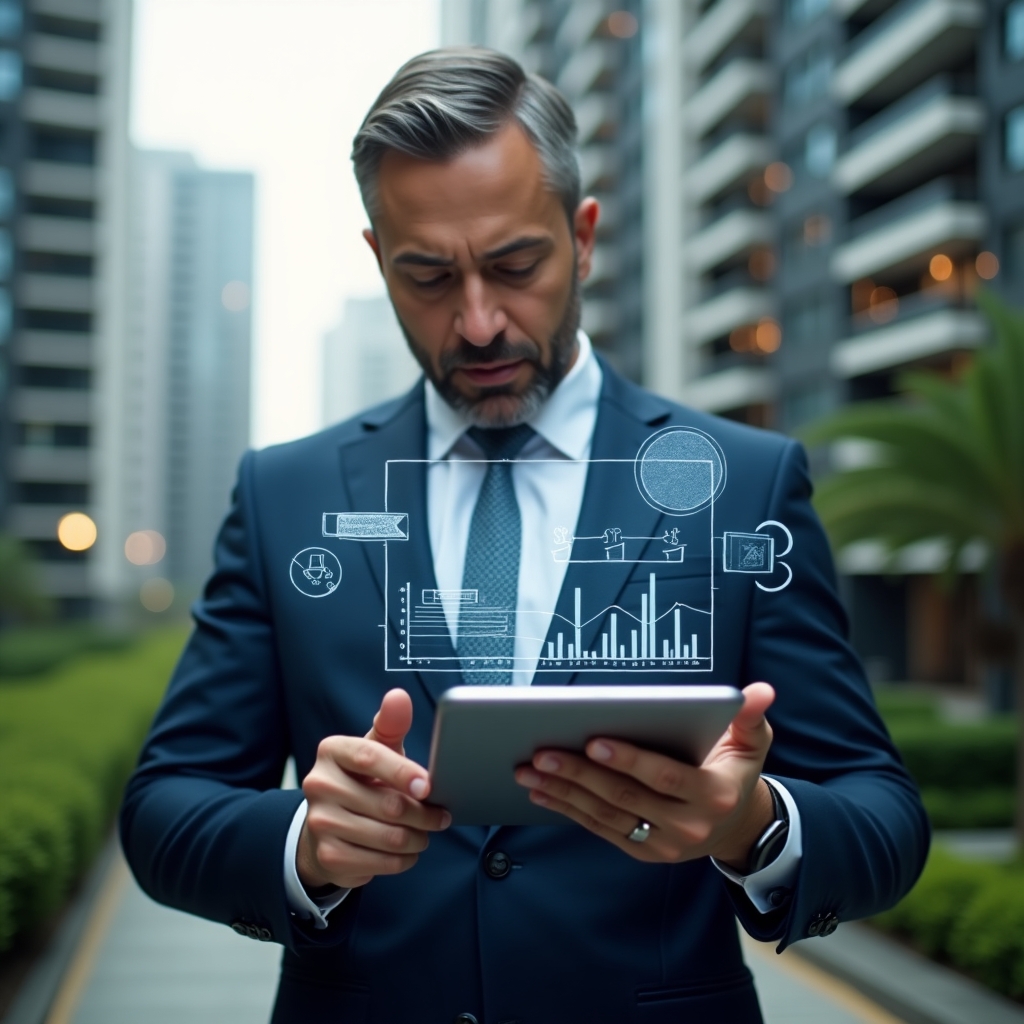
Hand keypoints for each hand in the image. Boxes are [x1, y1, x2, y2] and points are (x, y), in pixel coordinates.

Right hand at [297, 688, 450, 889]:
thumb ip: (390, 724)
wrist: (327, 824)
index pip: (371, 758)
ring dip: (417, 838)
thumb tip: (399, 697)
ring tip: (425, 833)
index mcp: (332, 751)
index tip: (428, 786)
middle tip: (440, 816)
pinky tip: (407, 851)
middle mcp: (319, 784)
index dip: (403, 772)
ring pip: (388, 837)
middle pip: (387, 804)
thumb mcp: (376, 748)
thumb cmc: (362, 779)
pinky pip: (380, 863)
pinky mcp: (328, 856)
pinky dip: (403, 860)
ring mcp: (320, 822)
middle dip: (424, 814)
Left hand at [514, 683, 775, 868]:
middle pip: (625, 798)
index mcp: (712, 794)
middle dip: (579, 774)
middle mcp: (687, 825)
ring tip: (529, 769)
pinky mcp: (643, 852)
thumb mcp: (752, 742)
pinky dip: (567, 810)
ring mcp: (663, 844)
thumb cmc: (736, 771)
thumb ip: (750, 717)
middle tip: (542, 752)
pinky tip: (541, 791)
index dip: (629, 760)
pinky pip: (600, 829)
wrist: (737, 825)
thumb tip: (760, 690)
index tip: (593, 741)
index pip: (665, 777)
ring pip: (605, 815)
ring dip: (563, 792)